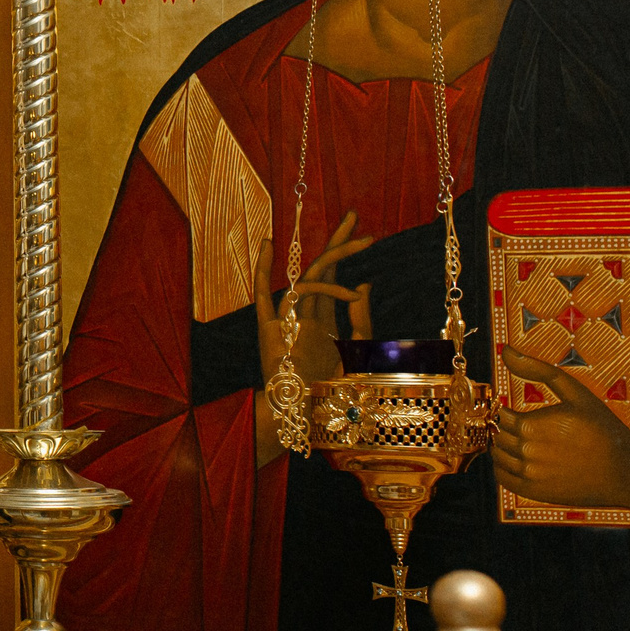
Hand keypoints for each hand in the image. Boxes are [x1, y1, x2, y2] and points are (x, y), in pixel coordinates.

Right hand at [252, 211, 375, 466]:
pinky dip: (264, 268)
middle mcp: (305, 311)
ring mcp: (287, 315)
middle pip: (323, 268)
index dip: (348, 254)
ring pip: (307, 276)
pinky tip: (268, 245)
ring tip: (359, 241)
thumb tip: (363, 284)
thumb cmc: (330, 387)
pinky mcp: (268, 325)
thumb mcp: (357, 349)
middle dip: (339, 243)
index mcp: (324, 317)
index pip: (337, 277)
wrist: (305, 413)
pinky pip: (263, 293)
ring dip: (333, 259)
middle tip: (354, 217)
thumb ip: (361, 318)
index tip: (366, 234)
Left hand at [496, 349, 629, 532]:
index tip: (515, 409)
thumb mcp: (575, 392)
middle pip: (497, 434)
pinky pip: (503, 478)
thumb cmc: (603, 429)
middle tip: (522, 426)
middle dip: (505, 428)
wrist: (628, 473)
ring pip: (497, 456)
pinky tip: (522, 459)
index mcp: (531, 425)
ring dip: (504, 446)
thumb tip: (506, 349)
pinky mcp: (534, 493)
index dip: (505, 410)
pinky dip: (504, 467)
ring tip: (525, 441)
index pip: (499, 414)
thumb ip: (537, 369)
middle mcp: (526, 452)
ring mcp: (529, 475)